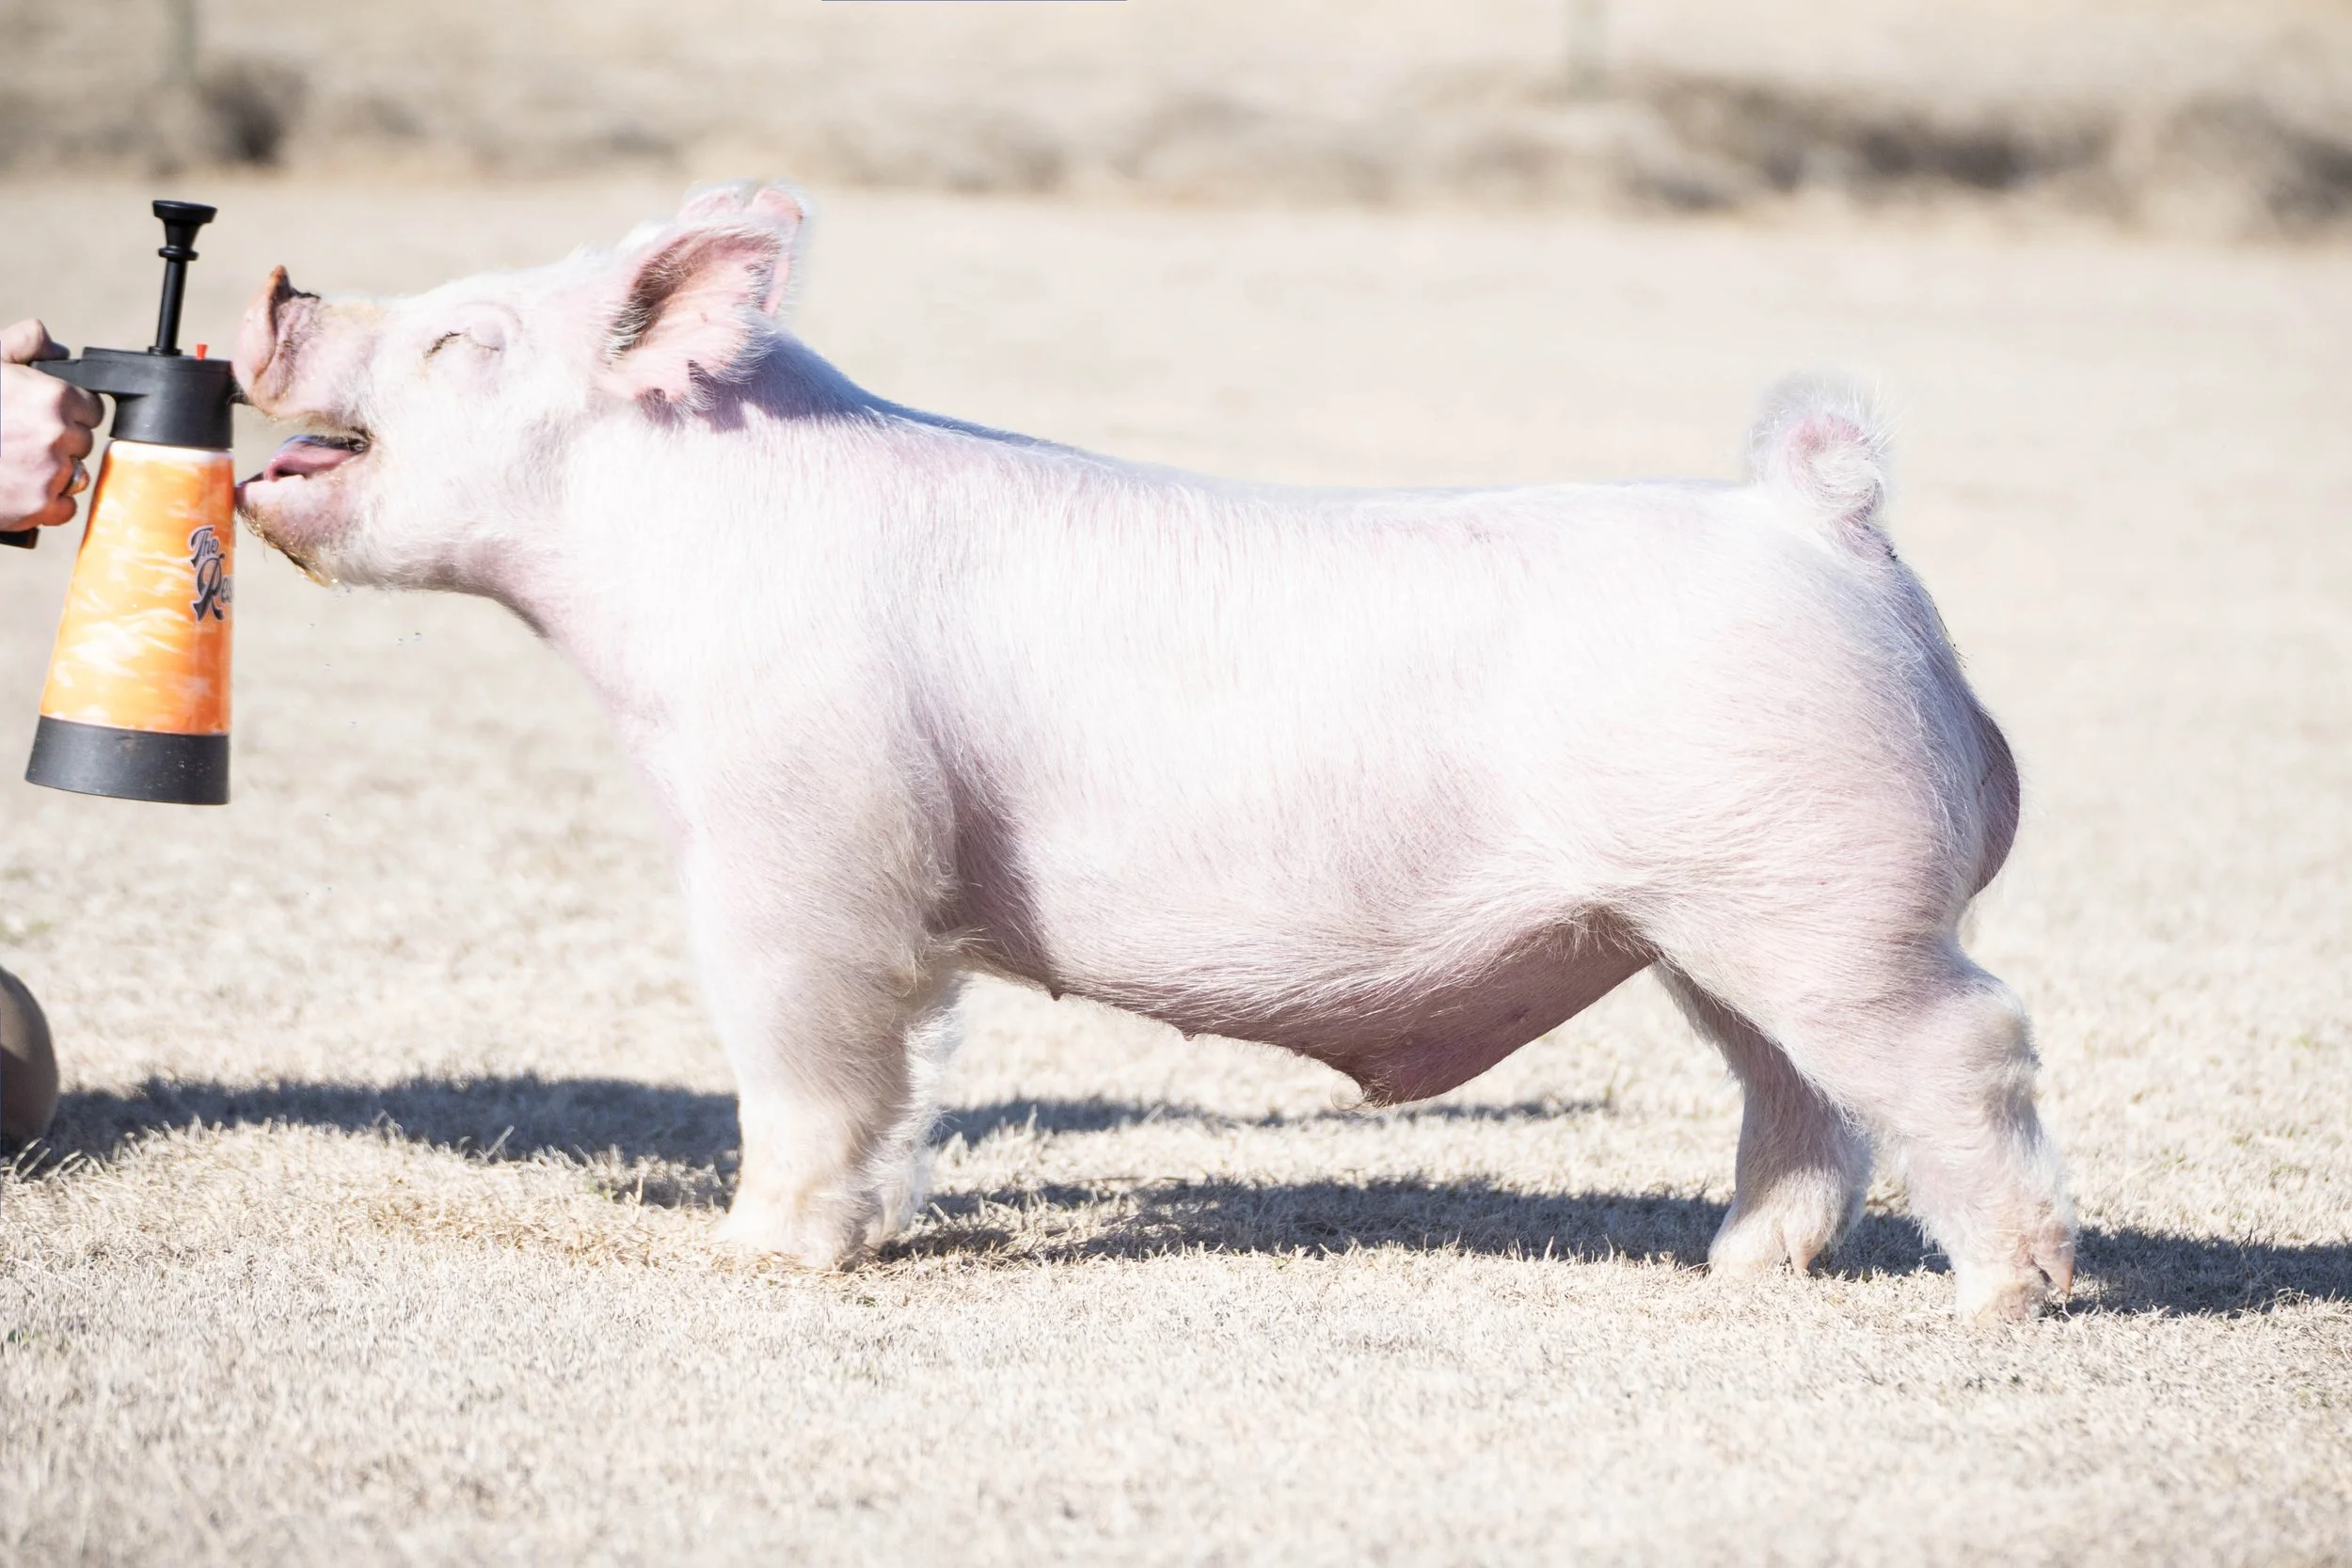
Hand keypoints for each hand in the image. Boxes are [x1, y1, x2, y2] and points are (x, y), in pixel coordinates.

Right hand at [1, 319, 103, 533]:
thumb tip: (60, 350)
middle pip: (83, 442)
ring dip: (55, 472)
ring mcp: (51, 472)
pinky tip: (21, 488)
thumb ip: (24, 343)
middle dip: (60, 441)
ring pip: (77, 474)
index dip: (69, 412)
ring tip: (18, 463)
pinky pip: (66, 507)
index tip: (45, 416)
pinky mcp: (40, 505)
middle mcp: (58, 435)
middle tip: (23, 440)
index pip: (91, 409)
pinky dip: (48, 503)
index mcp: (53, 397)